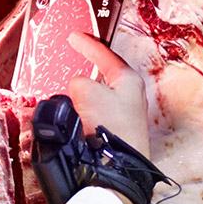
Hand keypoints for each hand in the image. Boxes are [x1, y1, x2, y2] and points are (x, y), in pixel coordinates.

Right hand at [64, 32, 150, 161]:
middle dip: (87, 70)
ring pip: (98, 95)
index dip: (87, 43)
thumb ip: (79, 82)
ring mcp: (125, 114)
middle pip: (104, 75)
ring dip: (83, 95)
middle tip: (74, 60)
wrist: (116, 167)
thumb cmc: (109, 127)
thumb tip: (77, 89)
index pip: (105, 54)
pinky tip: (76, 117)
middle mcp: (131, 95)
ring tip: (71, 97)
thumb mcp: (87, 93)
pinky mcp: (117, 131)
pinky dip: (84, 111)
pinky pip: (96, 113)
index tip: (74, 36)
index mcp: (128, 80)